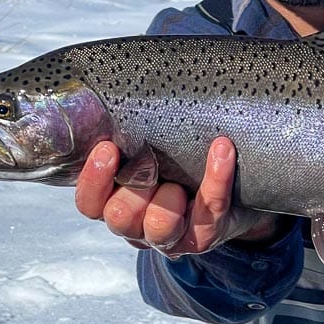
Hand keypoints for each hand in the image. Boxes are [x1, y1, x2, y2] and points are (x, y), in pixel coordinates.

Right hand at [74, 136, 285, 256]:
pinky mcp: (206, 235)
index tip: (108, 148)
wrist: (234, 192)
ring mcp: (172, 236)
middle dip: (134, 188)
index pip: (90, 203)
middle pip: (119, 218)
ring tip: (182, 179)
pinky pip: (210, 211)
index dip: (93, 180)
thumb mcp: (152, 148)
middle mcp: (138, 225)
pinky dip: (216, 178)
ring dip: (170, 199)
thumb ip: (132, 133)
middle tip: (150, 163)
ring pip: (159, 228)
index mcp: (117, 202)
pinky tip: (222, 150)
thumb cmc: (182, 164)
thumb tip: (119, 87)